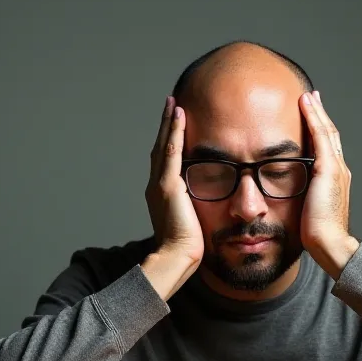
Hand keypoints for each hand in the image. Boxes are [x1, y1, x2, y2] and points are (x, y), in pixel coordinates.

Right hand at [145, 96, 203, 264]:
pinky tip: (179, 116)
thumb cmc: (186, 247)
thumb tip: (205, 203)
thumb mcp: (190, 221)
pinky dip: (175, 132)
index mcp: (160, 194)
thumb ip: (193, 208)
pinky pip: (172, 152)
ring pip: (164, 145)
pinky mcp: (168, 186)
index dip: (168, 140)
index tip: (173, 124)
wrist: (176, 256)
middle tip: (170, 104)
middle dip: (166, 125)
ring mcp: (160, 184)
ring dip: (169, 123)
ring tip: (174, 103)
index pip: (164, 160)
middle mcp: (156, 185)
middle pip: (160, 147)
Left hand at [299, 90, 359, 279]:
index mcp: (335, 180)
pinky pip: (320, 137)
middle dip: (320, 115)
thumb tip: (286, 195)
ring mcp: (336, 168)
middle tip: (312, 97)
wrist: (329, 244)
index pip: (327, 148)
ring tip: (308, 96)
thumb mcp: (306, 211)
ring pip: (326, 132)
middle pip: (329, 135)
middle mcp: (339, 170)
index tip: (311, 115)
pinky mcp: (328, 170)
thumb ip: (301, 198)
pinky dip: (314, 119)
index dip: (320, 130)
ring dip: (317, 112)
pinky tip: (305, 105)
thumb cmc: (316, 235)